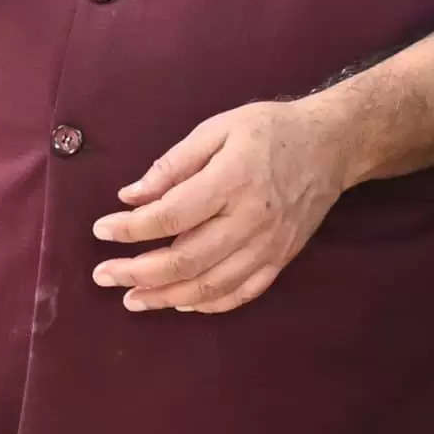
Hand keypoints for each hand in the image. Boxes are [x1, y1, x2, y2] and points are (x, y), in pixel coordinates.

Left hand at [89, 97, 353, 313]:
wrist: (332, 145)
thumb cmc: (270, 130)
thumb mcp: (218, 129)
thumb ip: (172, 164)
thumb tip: (131, 196)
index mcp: (232, 181)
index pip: (171, 216)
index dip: (131, 229)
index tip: (101, 229)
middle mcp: (251, 220)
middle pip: (186, 260)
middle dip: (137, 272)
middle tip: (103, 276)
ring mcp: (268, 245)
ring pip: (210, 286)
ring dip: (165, 297)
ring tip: (132, 299)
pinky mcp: (280, 259)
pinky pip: (241, 293)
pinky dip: (207, 304)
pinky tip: (179, 302)